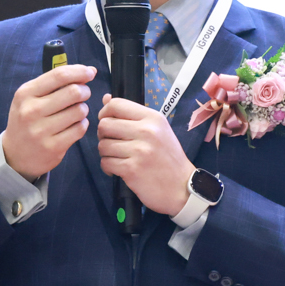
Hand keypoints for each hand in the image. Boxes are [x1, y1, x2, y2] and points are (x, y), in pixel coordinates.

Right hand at [2, 64, 96, 179]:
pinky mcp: (53, 147)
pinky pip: (80, 129)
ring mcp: (41, 131)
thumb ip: (56, 83)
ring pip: (79, 111)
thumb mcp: (30, 97)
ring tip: (75, 112)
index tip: (90, 72)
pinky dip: (82, 124)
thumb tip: (90, 70)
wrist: (15, 154)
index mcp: (25, 94)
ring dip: (83, 109)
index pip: (59, 75)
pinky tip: (74, 125)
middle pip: (73, 92)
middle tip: (83, 94)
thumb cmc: (27, 120)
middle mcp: (31, 111)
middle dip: (84, 91)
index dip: (80, 71)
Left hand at [97, 95, 192, 214]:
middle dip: (103, 135)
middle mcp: (146, 131)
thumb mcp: (158, 130)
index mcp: (152, 118)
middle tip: (113, 143)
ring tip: (118, 158)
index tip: (109, 123)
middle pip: (104, 125)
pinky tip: (119, 169)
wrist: (182, 187)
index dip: (105, 113)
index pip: (116, 104)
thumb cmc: (168, 158)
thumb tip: (106, 98)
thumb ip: (132, 115)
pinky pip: (105, 163)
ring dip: (106, 153)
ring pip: (102, 145)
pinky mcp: (131, 169)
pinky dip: (108, 167)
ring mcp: (139, 151)